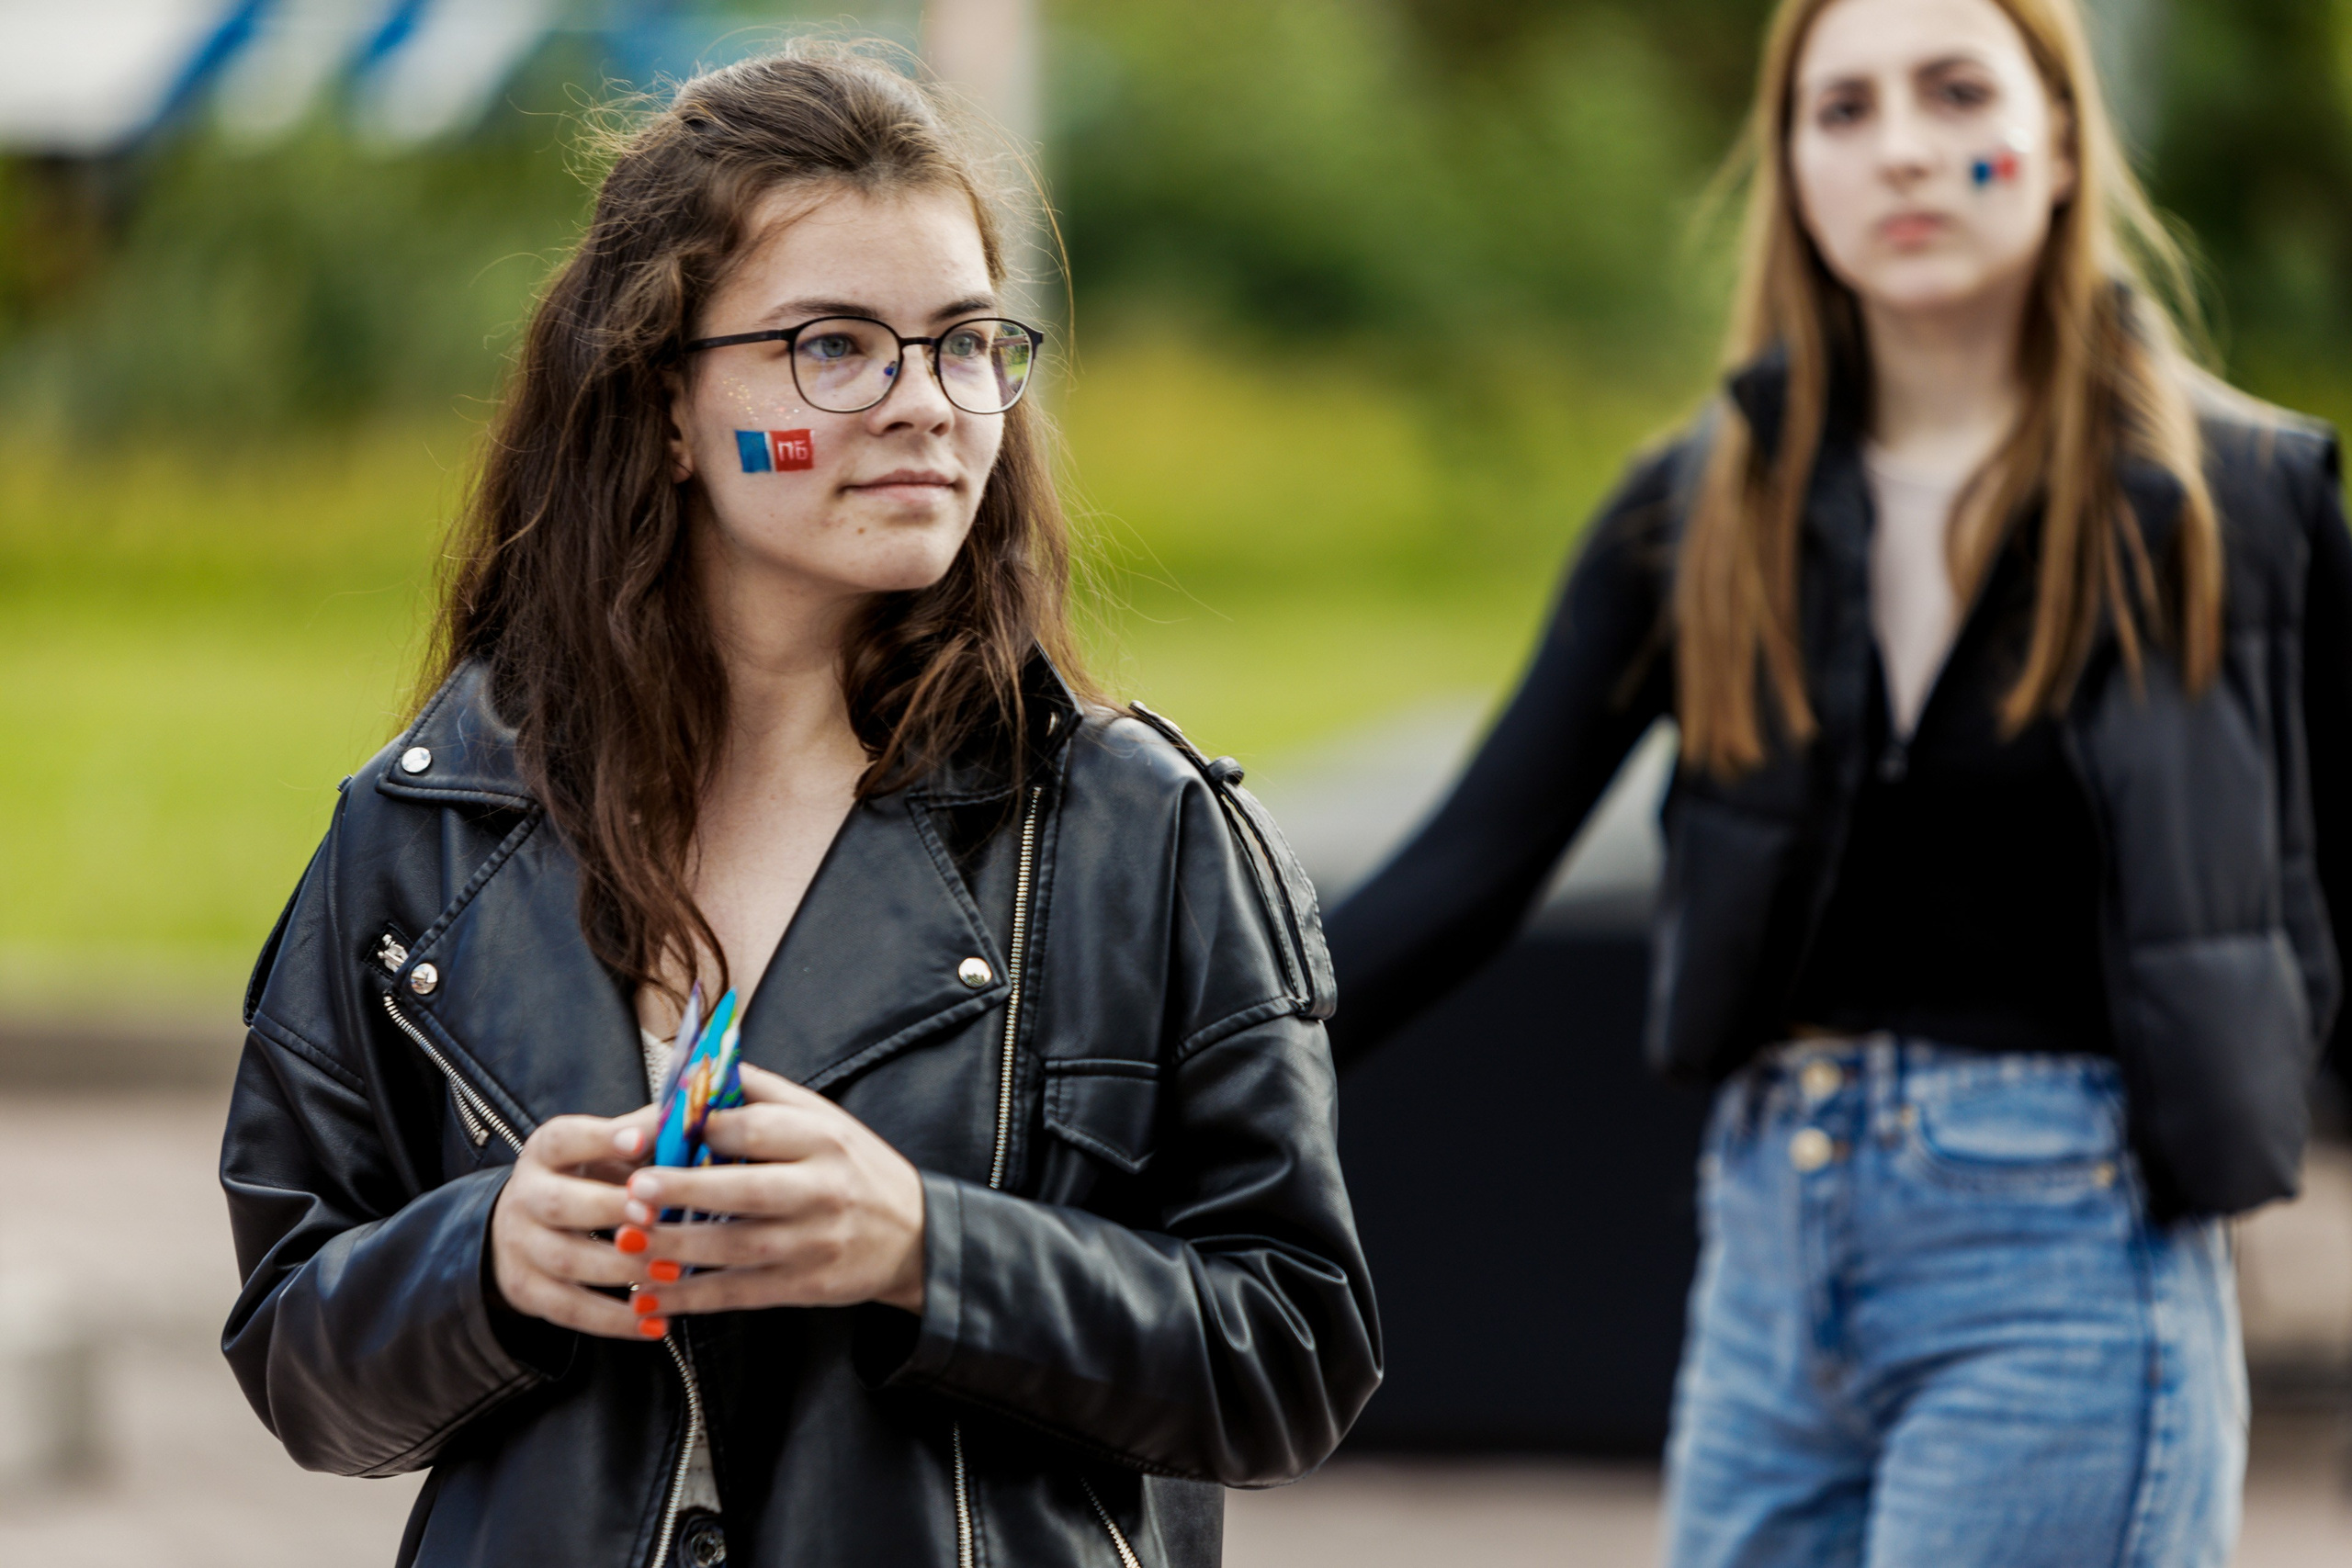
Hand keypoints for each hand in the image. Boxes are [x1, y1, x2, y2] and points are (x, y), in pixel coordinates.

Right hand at [489, 1105, 660, 1338]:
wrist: (523, 1227)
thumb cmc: (588, 1178)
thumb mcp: (604, 1150)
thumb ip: (646, 1136)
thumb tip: (700, 1117)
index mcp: (547, 1150)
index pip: (567, 1139)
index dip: (602, 1139)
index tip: (642, 1141)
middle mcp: (525, 1195)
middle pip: (561, 1204)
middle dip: (610, 1210)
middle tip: (655, 1217)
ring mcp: (521, 1246)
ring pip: (567, 1260)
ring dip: (622, 1268)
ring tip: (670, 1273)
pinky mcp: (527, 1291)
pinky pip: (569, 1309)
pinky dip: (614, 1319)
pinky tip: (655, 1321)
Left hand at [617, 1064, 927, 1317]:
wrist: (914, 1236)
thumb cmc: (854, 1167)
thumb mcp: (823, 1117)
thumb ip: (760, 1094)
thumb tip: (692, 1076)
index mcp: (821, 1139)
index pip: (755, 1128)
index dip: (700, 1129)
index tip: (650, 1134)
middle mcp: (819, 1189)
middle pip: (743, 1189)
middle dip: (682, 1191)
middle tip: (632, 1190)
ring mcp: (812, 1243)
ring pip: (734, 1247)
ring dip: (675, 1247)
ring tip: (626, 1243)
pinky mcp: (804, 1286)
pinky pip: (738, 1292)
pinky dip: (691, 1296)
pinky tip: (650, 1295)